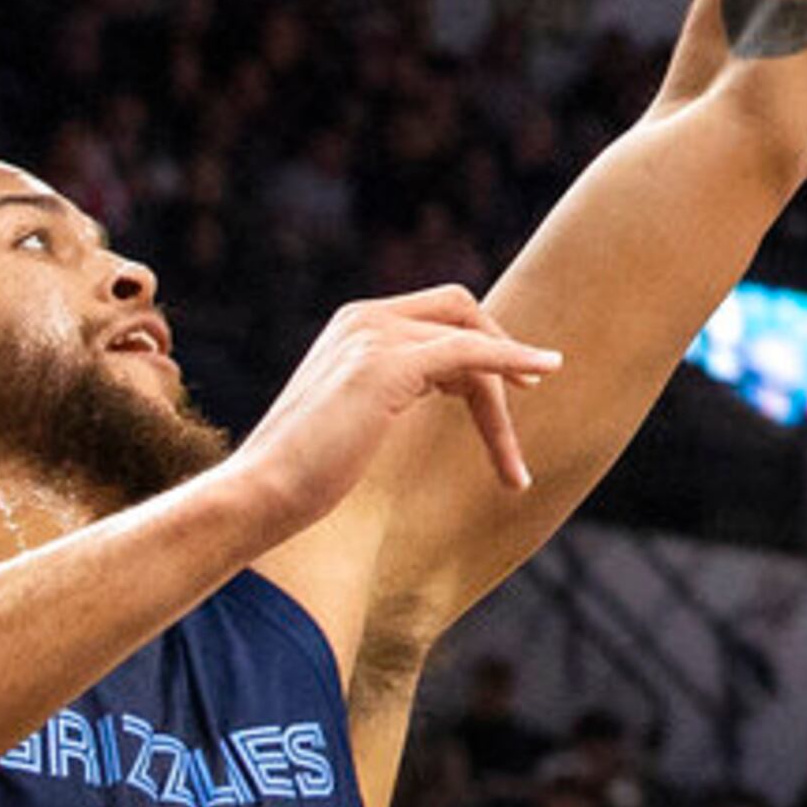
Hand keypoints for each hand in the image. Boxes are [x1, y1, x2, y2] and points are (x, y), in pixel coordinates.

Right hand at [219, 286, 561, 534]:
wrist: (261, 493)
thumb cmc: (302, 472)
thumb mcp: (352, 416)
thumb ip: (385, 392)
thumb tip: (419, 395)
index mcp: (353, 325)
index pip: (439, 313)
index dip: (483, 341)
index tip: (518, 384)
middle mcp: (363, 319)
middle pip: (462, 317)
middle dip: (502, 357)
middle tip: (524, 410)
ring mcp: (373, 337)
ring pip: (471, 346)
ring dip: (500, 406)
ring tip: (515, 472)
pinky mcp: (387, 366)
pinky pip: (470, 353)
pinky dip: (512, 360)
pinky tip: (544, 371)